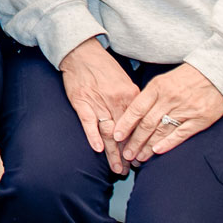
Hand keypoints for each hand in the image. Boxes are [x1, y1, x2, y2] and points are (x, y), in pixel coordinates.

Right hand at [58, 39, 140, 172]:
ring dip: (113, 152)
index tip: (141, 159)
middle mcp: (116, 100)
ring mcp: (98, 102)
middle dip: (127, 154)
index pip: (138, 126)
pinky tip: (98, 149)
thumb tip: (140, 121)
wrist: (81, 52)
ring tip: (117, 168)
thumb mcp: (125, 81)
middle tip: (129, 170)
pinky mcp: (81, 102)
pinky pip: (88, 122)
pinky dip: (93, 136)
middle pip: (124, 133)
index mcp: (130, 96)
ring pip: (108, 132)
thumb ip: (132, 101)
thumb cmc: (104, 67)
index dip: (139, 144)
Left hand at [114, 63, 222, 164]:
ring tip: (139, 157)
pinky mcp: (200, 119)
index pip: (136, 108)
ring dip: (148, 146)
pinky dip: (168, 143)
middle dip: (135, 140)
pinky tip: (158, 151)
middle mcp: (169, 99)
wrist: (216, 73)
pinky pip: (181, 133)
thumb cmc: (185, 78)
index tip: (116, 136)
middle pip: (147, 123)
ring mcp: (185, 110)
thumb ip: (149, 97)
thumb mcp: (163, 81)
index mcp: (157, 88)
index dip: (125, 124)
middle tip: (126, 154)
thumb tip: (133, 115)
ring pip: (162, 131)